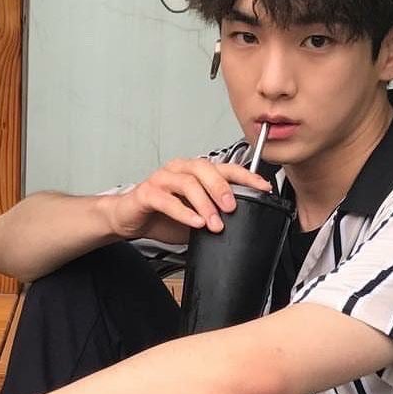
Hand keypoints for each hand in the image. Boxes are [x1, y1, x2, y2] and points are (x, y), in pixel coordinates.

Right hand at [107, 159, 271, 243]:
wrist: (129, 220)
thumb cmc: (162, 215)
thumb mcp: (196, 216)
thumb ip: (215, 214)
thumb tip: (243, 225)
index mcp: (196, 171)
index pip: (225, 168)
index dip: (246, 176)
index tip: (263, 188)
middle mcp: (180, 169)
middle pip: (205, 169)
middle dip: (222, 188)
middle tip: (232, 208)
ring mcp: (162, 179)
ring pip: (187, 183)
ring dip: (204, 204)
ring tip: (214, 223)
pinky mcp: (147, 193)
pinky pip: (167, 200)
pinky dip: (183, 212)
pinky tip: (195, 223)